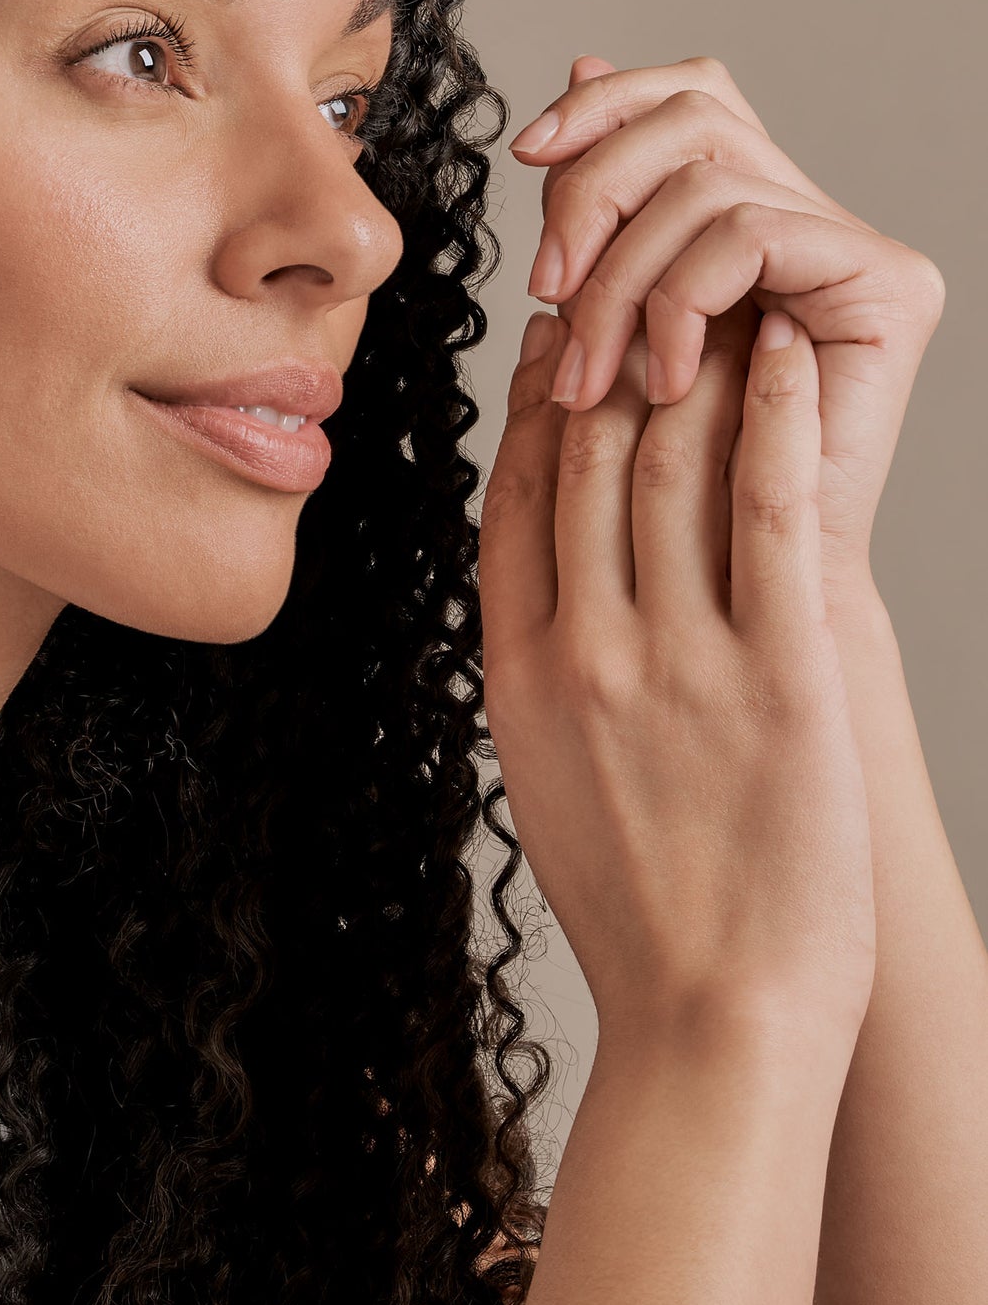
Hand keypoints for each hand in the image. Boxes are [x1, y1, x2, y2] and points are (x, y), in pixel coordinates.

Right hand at [479, 302, 875, 1063]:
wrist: (715, 1022)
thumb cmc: (642, 917)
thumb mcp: (543, 782)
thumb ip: (538, 676)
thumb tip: (547, 591)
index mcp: (519, 673)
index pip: (516, 497)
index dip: (536, 403)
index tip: (560, 341)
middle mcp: (586, 650)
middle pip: (589, 459)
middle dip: (613, 355)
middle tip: (642, 281)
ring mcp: (679, 660)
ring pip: (674, 464)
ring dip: (696, 363)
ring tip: (722, 295)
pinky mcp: (779, 678)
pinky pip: (768, 516)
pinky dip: (776, 422)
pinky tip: (788, 360)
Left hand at [508, 52, 945, 590]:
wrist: (734, 599)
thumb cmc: (663, 483)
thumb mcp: (605, 321)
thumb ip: (599, 207)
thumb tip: (582, 61)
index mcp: (747, 209)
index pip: (683, 91)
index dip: (601, 105)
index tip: (525, 154)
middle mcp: (813, 215)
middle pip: (690, 112)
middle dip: (594, 191)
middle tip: (548, 290)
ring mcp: (860, 248)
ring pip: (705, 179)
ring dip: (622, 274)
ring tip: (596, 369)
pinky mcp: (893, 287)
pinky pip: (751, 233)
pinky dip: (682, 298)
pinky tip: (666, 376)